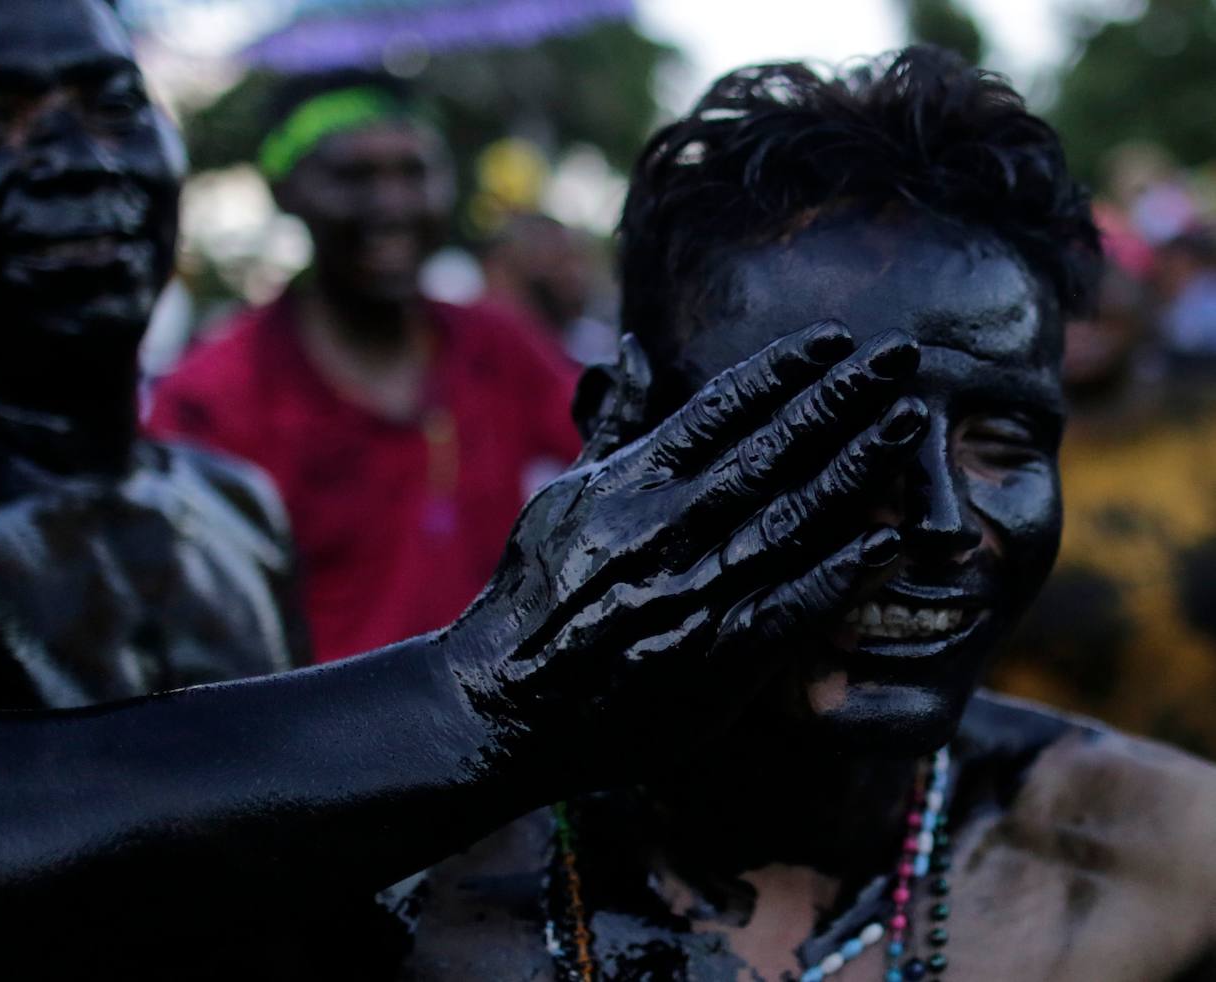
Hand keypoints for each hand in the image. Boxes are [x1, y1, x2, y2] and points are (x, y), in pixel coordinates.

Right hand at [447, 321, 926, 787]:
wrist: (502, 701)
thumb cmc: (535, 593)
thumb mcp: (564, 495)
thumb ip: (615, 422)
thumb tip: (635, 348)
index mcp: (628, 484)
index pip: (719, 410)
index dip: (783, 370)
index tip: (837, 339)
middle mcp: (663, 529)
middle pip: (770, 451)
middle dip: (841, 399)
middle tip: (901, 354)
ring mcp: (691, 594)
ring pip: (790, 519)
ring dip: (857, 469)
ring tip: (909, 423)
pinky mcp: (710, 661)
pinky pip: (785, 613)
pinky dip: (836, 579)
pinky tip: (885, 545)